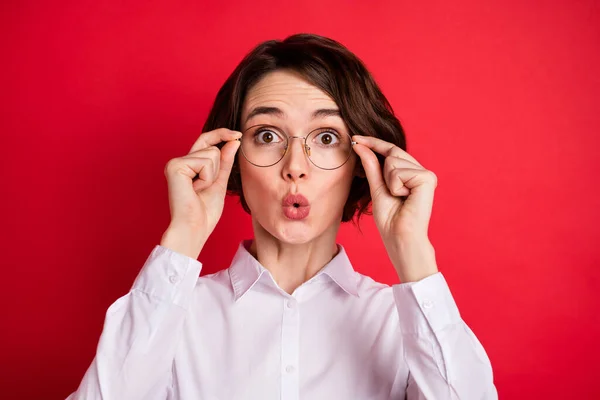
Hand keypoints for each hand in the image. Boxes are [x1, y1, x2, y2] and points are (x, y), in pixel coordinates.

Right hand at [162, 128, 241, 247]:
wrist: (194, 228)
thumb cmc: (204, 213)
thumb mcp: (219, 182)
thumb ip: (225, 161)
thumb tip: (233, 140)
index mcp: (188, 165)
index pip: (206, 141)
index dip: (221, 134)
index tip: (238, 135)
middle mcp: (179, 161)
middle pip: (212, 146)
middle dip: (217, 168)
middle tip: (204, 188)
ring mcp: (176, 162)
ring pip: (211, 153)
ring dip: (212, 175)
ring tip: (199, 190)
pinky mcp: (175, 166)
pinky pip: (205, 161)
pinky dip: (206, 177)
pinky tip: (195, 189)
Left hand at [352, 135, 438, 281]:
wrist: (400, 237)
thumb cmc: (390, 219)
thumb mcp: (376, 188)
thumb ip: (371, 166)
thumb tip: (360, 145)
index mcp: (410, 174)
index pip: (390, 151)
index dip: (373, 143)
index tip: (355, 138)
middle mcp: (420, 171)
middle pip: (391, 153)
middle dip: (382, 170)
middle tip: (391, 194)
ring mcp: (426, 174)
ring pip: (393, 161)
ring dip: (388, 182)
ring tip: (399, 198)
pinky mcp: (427, 178)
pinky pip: (398, 171)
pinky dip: (395, 186)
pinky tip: (405, 198)